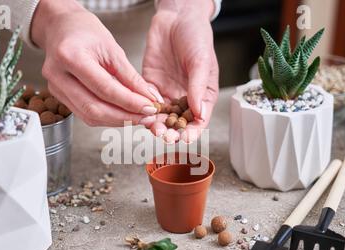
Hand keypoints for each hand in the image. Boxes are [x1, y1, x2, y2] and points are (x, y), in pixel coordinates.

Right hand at [31, 0, 161, 126]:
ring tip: (138, 118)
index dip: (130, 102)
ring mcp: (55, 88)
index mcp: (70, 56)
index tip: (149, 107)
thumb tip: (149, 98)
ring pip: (89, 116)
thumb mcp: (112, 48)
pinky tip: (122, 116)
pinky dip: (106, 118)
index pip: (105, 88)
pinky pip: (84, 115)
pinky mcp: (59, 97)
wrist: (61, 27)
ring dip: (117, 121)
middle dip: (124, 117)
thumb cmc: (85, 31)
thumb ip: (130, 76)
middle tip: (146, 118)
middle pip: (94, 108)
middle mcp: (58, 75)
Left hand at [143, 0, 218, 142]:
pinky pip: (146, 101)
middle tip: (166, 136)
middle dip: (172, 131)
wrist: (177, 17)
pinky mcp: (150, 85)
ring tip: (154, 128)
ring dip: (157, 124)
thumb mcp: (201, 61)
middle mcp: (184, 97)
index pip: (198, 120)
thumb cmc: (196, 37)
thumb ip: (198, 87)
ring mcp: (167, 92)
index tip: (185, 138)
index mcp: (202, 95)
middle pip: (178, 122)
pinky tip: (142, 113)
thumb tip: (199, 113)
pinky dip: (144, 109)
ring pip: (161, 116)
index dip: (192, 132)